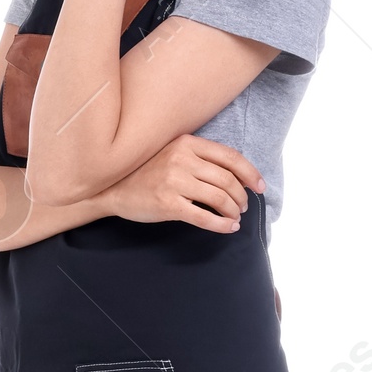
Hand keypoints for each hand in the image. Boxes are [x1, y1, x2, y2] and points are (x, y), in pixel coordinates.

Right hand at [102, 135, 264, 232]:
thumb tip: (234, 175)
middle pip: (227, 179)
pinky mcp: (167, 204)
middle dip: (241, 196)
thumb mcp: (172, 154)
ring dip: (233, 210)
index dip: (250, 172)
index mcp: (186, 143)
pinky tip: (228, 228)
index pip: (229, 156)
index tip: (259, 186)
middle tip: (242, 206)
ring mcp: (174, 182)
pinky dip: (221, 224)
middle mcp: (181, 159)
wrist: (112, 189)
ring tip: (235, 217)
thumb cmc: (145, 173)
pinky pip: (203, 216)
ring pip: (219, 197)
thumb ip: (198, 158)